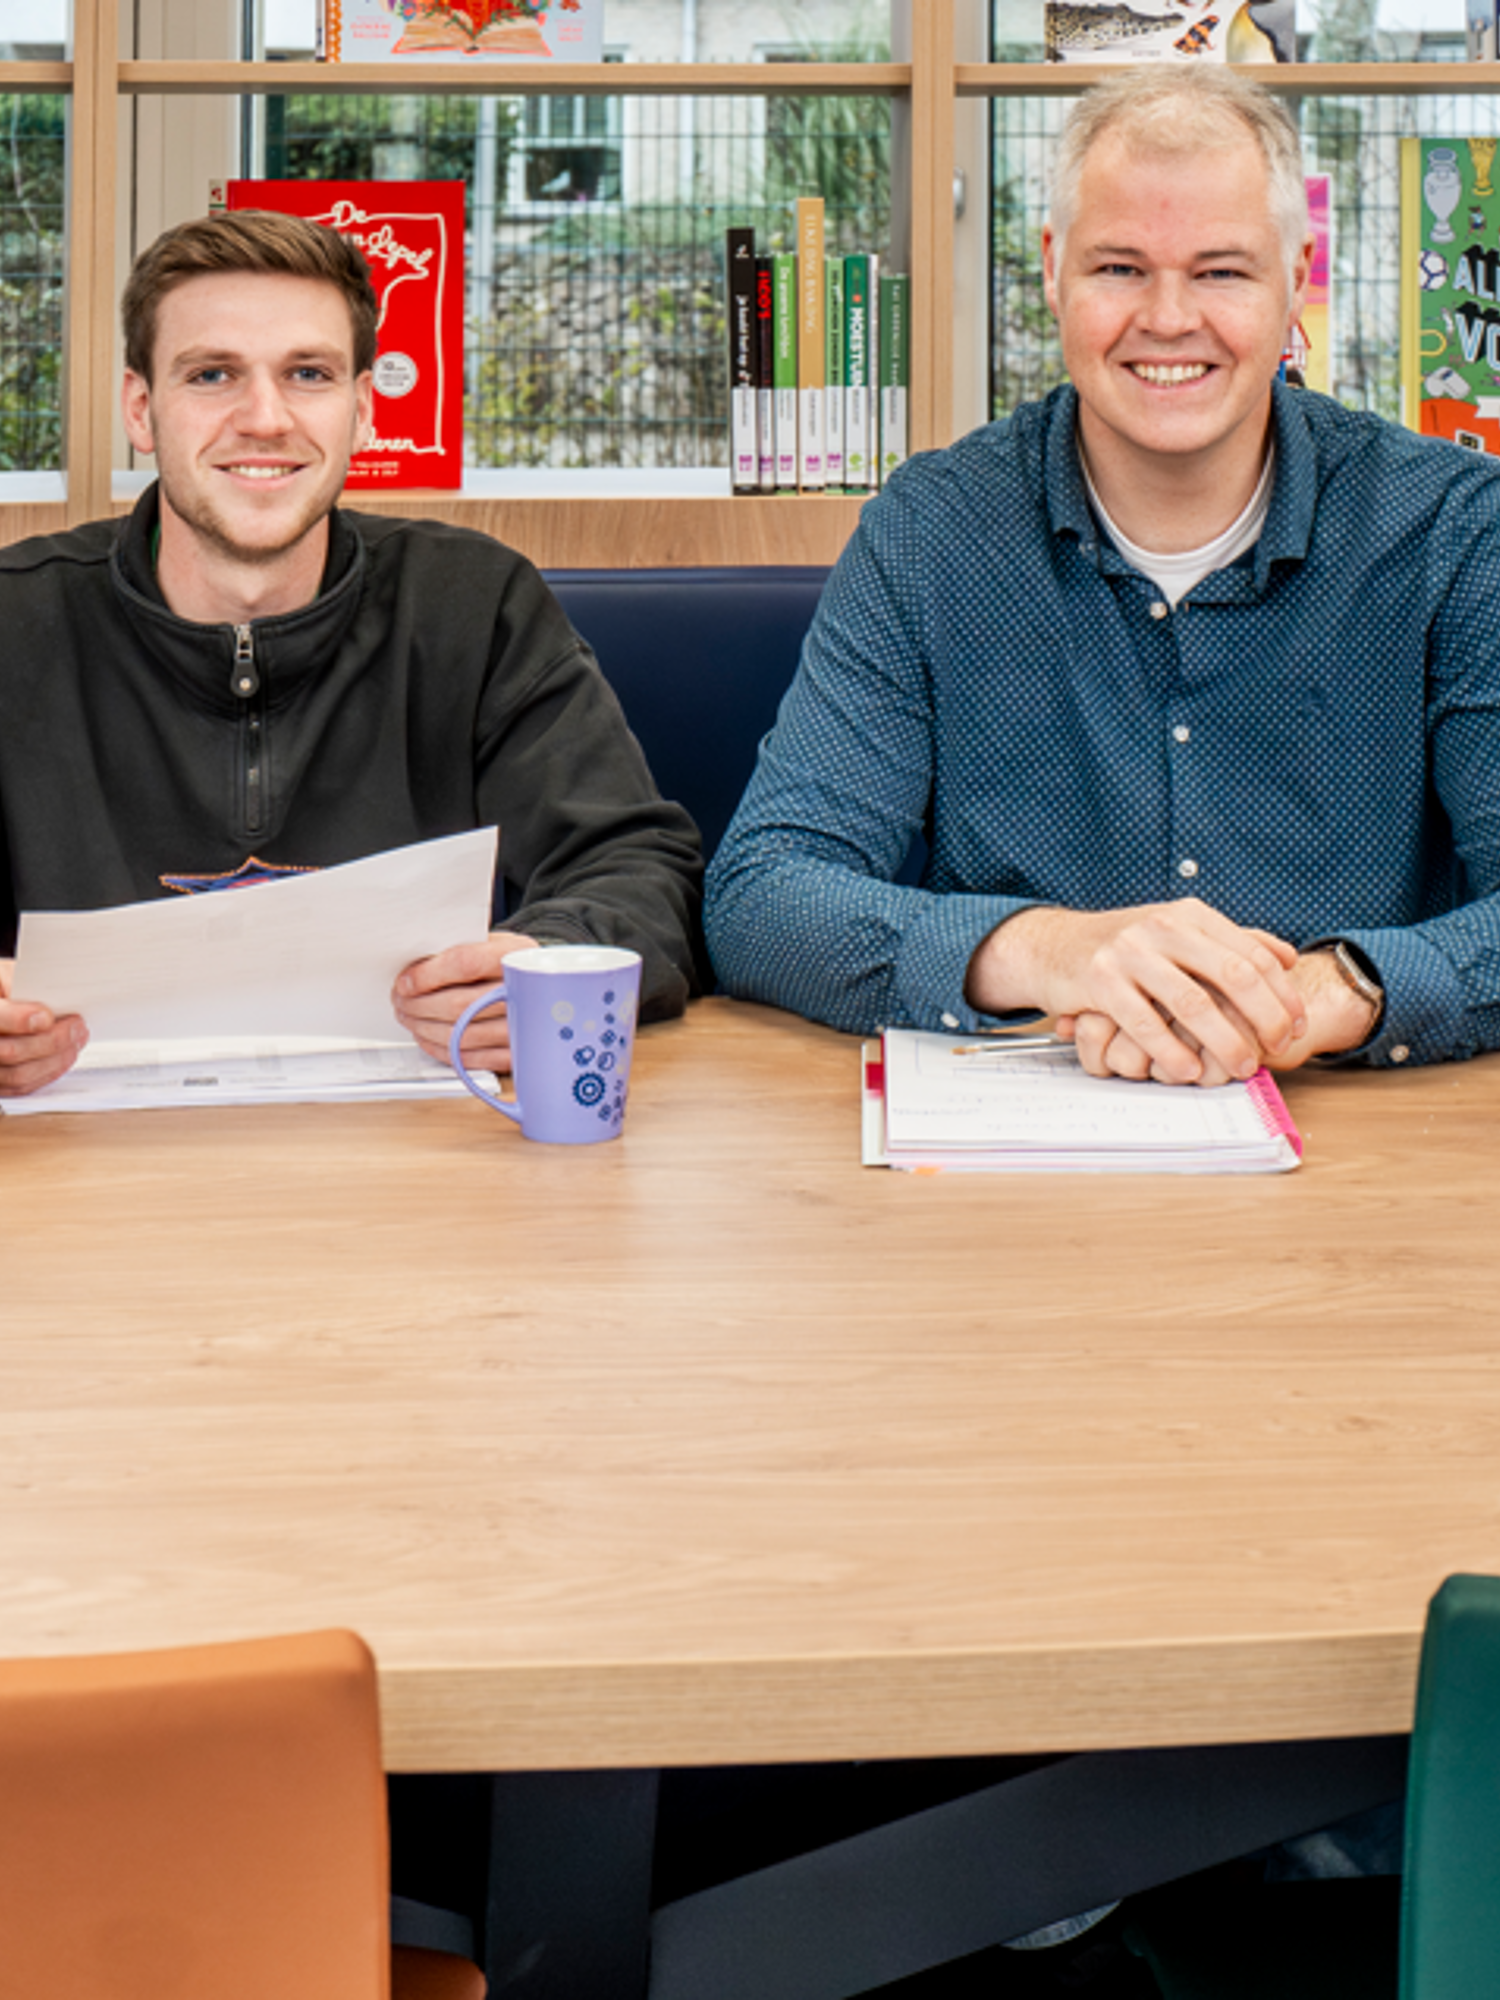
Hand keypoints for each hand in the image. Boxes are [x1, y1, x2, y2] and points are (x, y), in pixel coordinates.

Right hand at [0, 959, 87, 1096]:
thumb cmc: (0, 989)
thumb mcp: (3, 975)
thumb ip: (18, 980)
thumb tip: (49, 991)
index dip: (20, 1019)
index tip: (46, 1016)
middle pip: (10, 1051)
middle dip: (51, 1041)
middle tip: (76, 1026)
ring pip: (18, 1074)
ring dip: (55, 1060)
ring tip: (76, 1040)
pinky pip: (20, 1087)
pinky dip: (48, 1073)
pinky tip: (64, 1057)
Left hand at [391, 932, 536, 1072]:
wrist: (542, 986)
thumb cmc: (507, 963)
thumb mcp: (488, 943)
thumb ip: (455, 951)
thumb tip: (410, 972)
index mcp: (515, 956)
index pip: (465, 964)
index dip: (427, 975)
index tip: (405, 982)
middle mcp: (525, 992)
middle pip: (459, 1004)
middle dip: (418, 1005)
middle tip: (400, 1000)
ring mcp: (523, 1027)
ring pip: (461, 1035)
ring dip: (424, 1028)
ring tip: (409, 1017)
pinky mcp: (515, 1053)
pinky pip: (471, 1059)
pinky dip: (442, 1050)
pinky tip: (428, 1037)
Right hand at [965, 899, 1304, 1085]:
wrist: (1053, 945)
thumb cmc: (1124, 947)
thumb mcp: (1178, 931)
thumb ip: (1230, 942)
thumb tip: (1287, 958)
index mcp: (1191, 915)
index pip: (1253, 954)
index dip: (1282, 993)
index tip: (1297, 1025)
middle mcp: (1163, 927)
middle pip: (1233, 976)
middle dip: (1264, 1018)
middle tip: (1276, 1049)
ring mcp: (1130, 952)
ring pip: (1193, 1004)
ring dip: (1224, 1042)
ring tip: (1240, 1068)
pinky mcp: (1100, 980)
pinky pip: (1145, 1023)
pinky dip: (1171, 1051)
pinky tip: (1188, 1070)